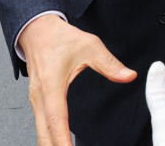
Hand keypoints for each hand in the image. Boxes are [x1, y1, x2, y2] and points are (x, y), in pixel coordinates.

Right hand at [20, 13, 136, 145]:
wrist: (38, 30)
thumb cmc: (61, 38)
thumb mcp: (90, 45)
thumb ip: (109, 63)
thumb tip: (129, 76)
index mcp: (51, 85)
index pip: (57, 120)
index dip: (64, 140)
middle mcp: (39, 97)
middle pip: (44, 135)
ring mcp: (35, 102)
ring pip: (40, 133)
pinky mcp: (37, 102)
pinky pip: (41, 127)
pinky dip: (49, 139)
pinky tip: (60, 145)